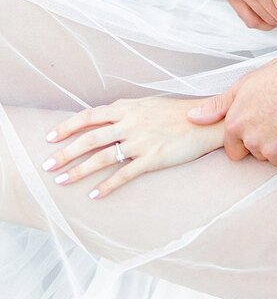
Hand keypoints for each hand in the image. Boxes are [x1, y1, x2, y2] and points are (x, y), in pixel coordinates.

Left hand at [41, 96, 223, 198]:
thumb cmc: (178, 112)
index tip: (50, 137)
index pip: (90, 116)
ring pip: (102, 157)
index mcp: (129, 107)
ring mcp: (141, 141)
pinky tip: (94, 195)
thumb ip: (126, 108)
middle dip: (65, 152)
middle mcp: (131, 123)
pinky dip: (107, 186)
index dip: (68, 126)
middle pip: (90, 138)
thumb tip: (104, 114)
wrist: (207, 121)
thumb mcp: (149, 103)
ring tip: (61, 181)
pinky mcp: (153, 159)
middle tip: (46, 164)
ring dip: (78, 171)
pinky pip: (124, 175)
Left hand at [187, 33, 276, 165]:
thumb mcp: (244, 85)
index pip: (234, 150)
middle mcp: (253, 141)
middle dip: (265, 141)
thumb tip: (193, 117)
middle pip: (256, 154)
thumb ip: (218, 106)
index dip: (246, 138)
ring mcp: (276, 150)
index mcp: (237, 125)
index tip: (260, 124)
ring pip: (275, 159)